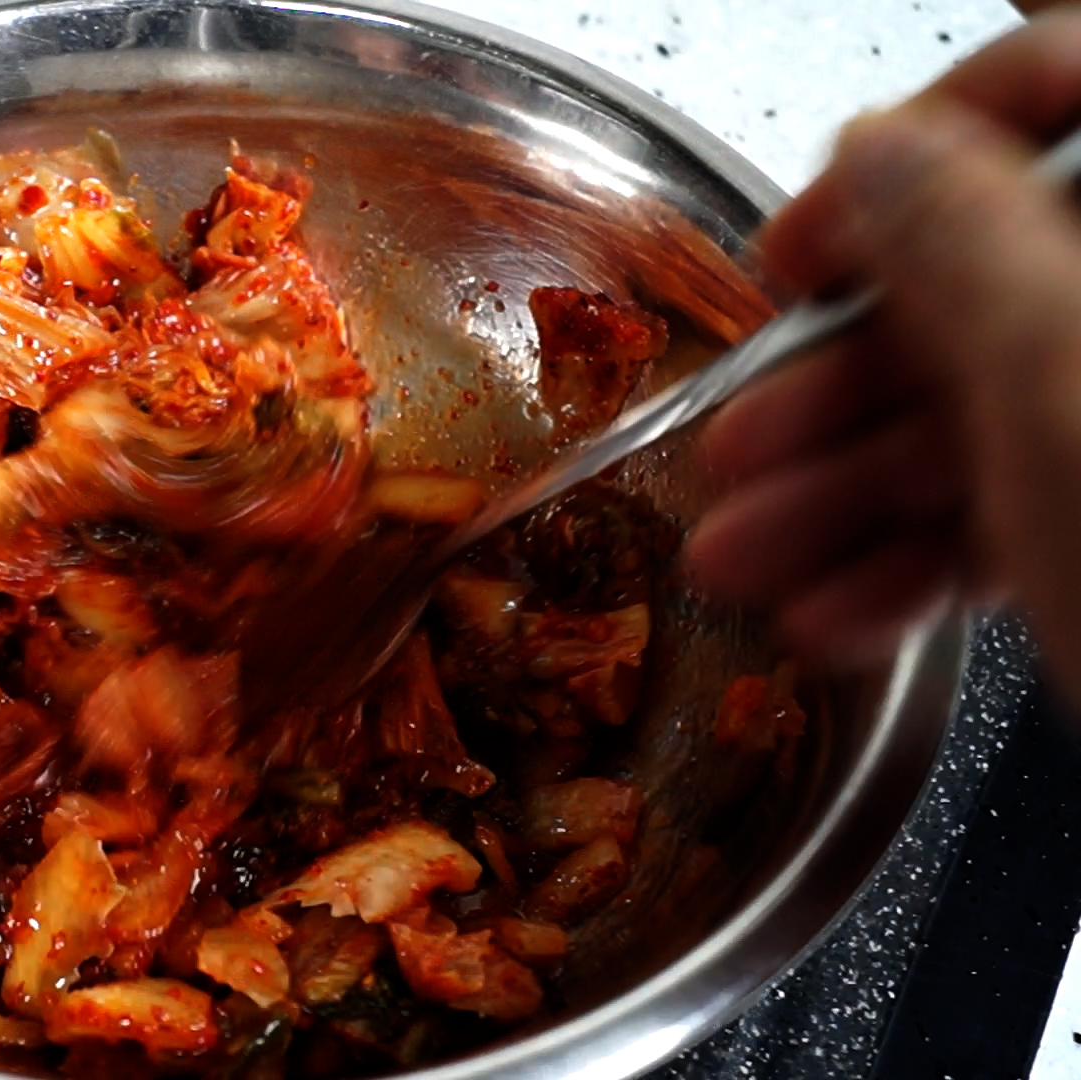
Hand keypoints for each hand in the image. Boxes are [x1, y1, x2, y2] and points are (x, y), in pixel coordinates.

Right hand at [686, 9, 1080, 696]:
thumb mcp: (1062, 382)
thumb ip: (960, 246)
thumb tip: (880, 154)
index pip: (1055, 84)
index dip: (908, 149)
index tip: (805, 246)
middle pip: (992, 277)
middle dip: (839, 379)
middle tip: (744, 435)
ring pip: (987, 411)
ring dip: (842, 491)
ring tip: (744, 555)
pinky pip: (1016, 508)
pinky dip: (914, 562)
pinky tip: (832, 610)